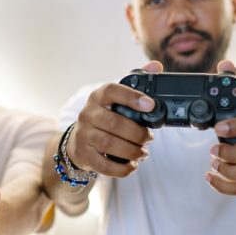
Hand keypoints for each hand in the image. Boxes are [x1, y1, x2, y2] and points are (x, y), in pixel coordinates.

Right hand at [66, 61, 159, 177]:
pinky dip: (122, 168)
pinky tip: (132, 165)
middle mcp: (88, 114)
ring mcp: (83, 134)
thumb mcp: (116, 99)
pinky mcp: (83, 154)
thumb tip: (156, 66)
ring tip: (143, 152)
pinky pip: (103, 164)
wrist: (78, 141)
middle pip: (114, 123)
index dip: (132, 97)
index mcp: (98, 97)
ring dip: (132, 150)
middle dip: (137, 133)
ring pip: (109, 144)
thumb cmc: (104, 117)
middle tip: (149, 138)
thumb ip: (137, 82)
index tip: (150, 105)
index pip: (112, 91)